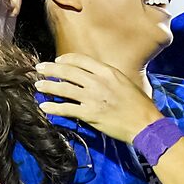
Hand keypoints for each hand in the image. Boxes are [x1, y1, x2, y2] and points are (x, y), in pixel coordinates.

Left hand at [35, 56, 158, 143]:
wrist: (145, 124)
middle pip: (68, 71)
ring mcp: (93, 97)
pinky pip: (67, 108)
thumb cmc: (139, 105)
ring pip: (64, 88)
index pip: (80, 60)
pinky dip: (53, 107)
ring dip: (48, 86)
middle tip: (39, 69)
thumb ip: (108, 77)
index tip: (58, 61)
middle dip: (50, 69)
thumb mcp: (125, 83)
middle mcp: (98, 81)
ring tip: (38, 86)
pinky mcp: (90, 113)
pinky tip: (45, 106)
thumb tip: (95, 76)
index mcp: (107, 71)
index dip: (66, 59)